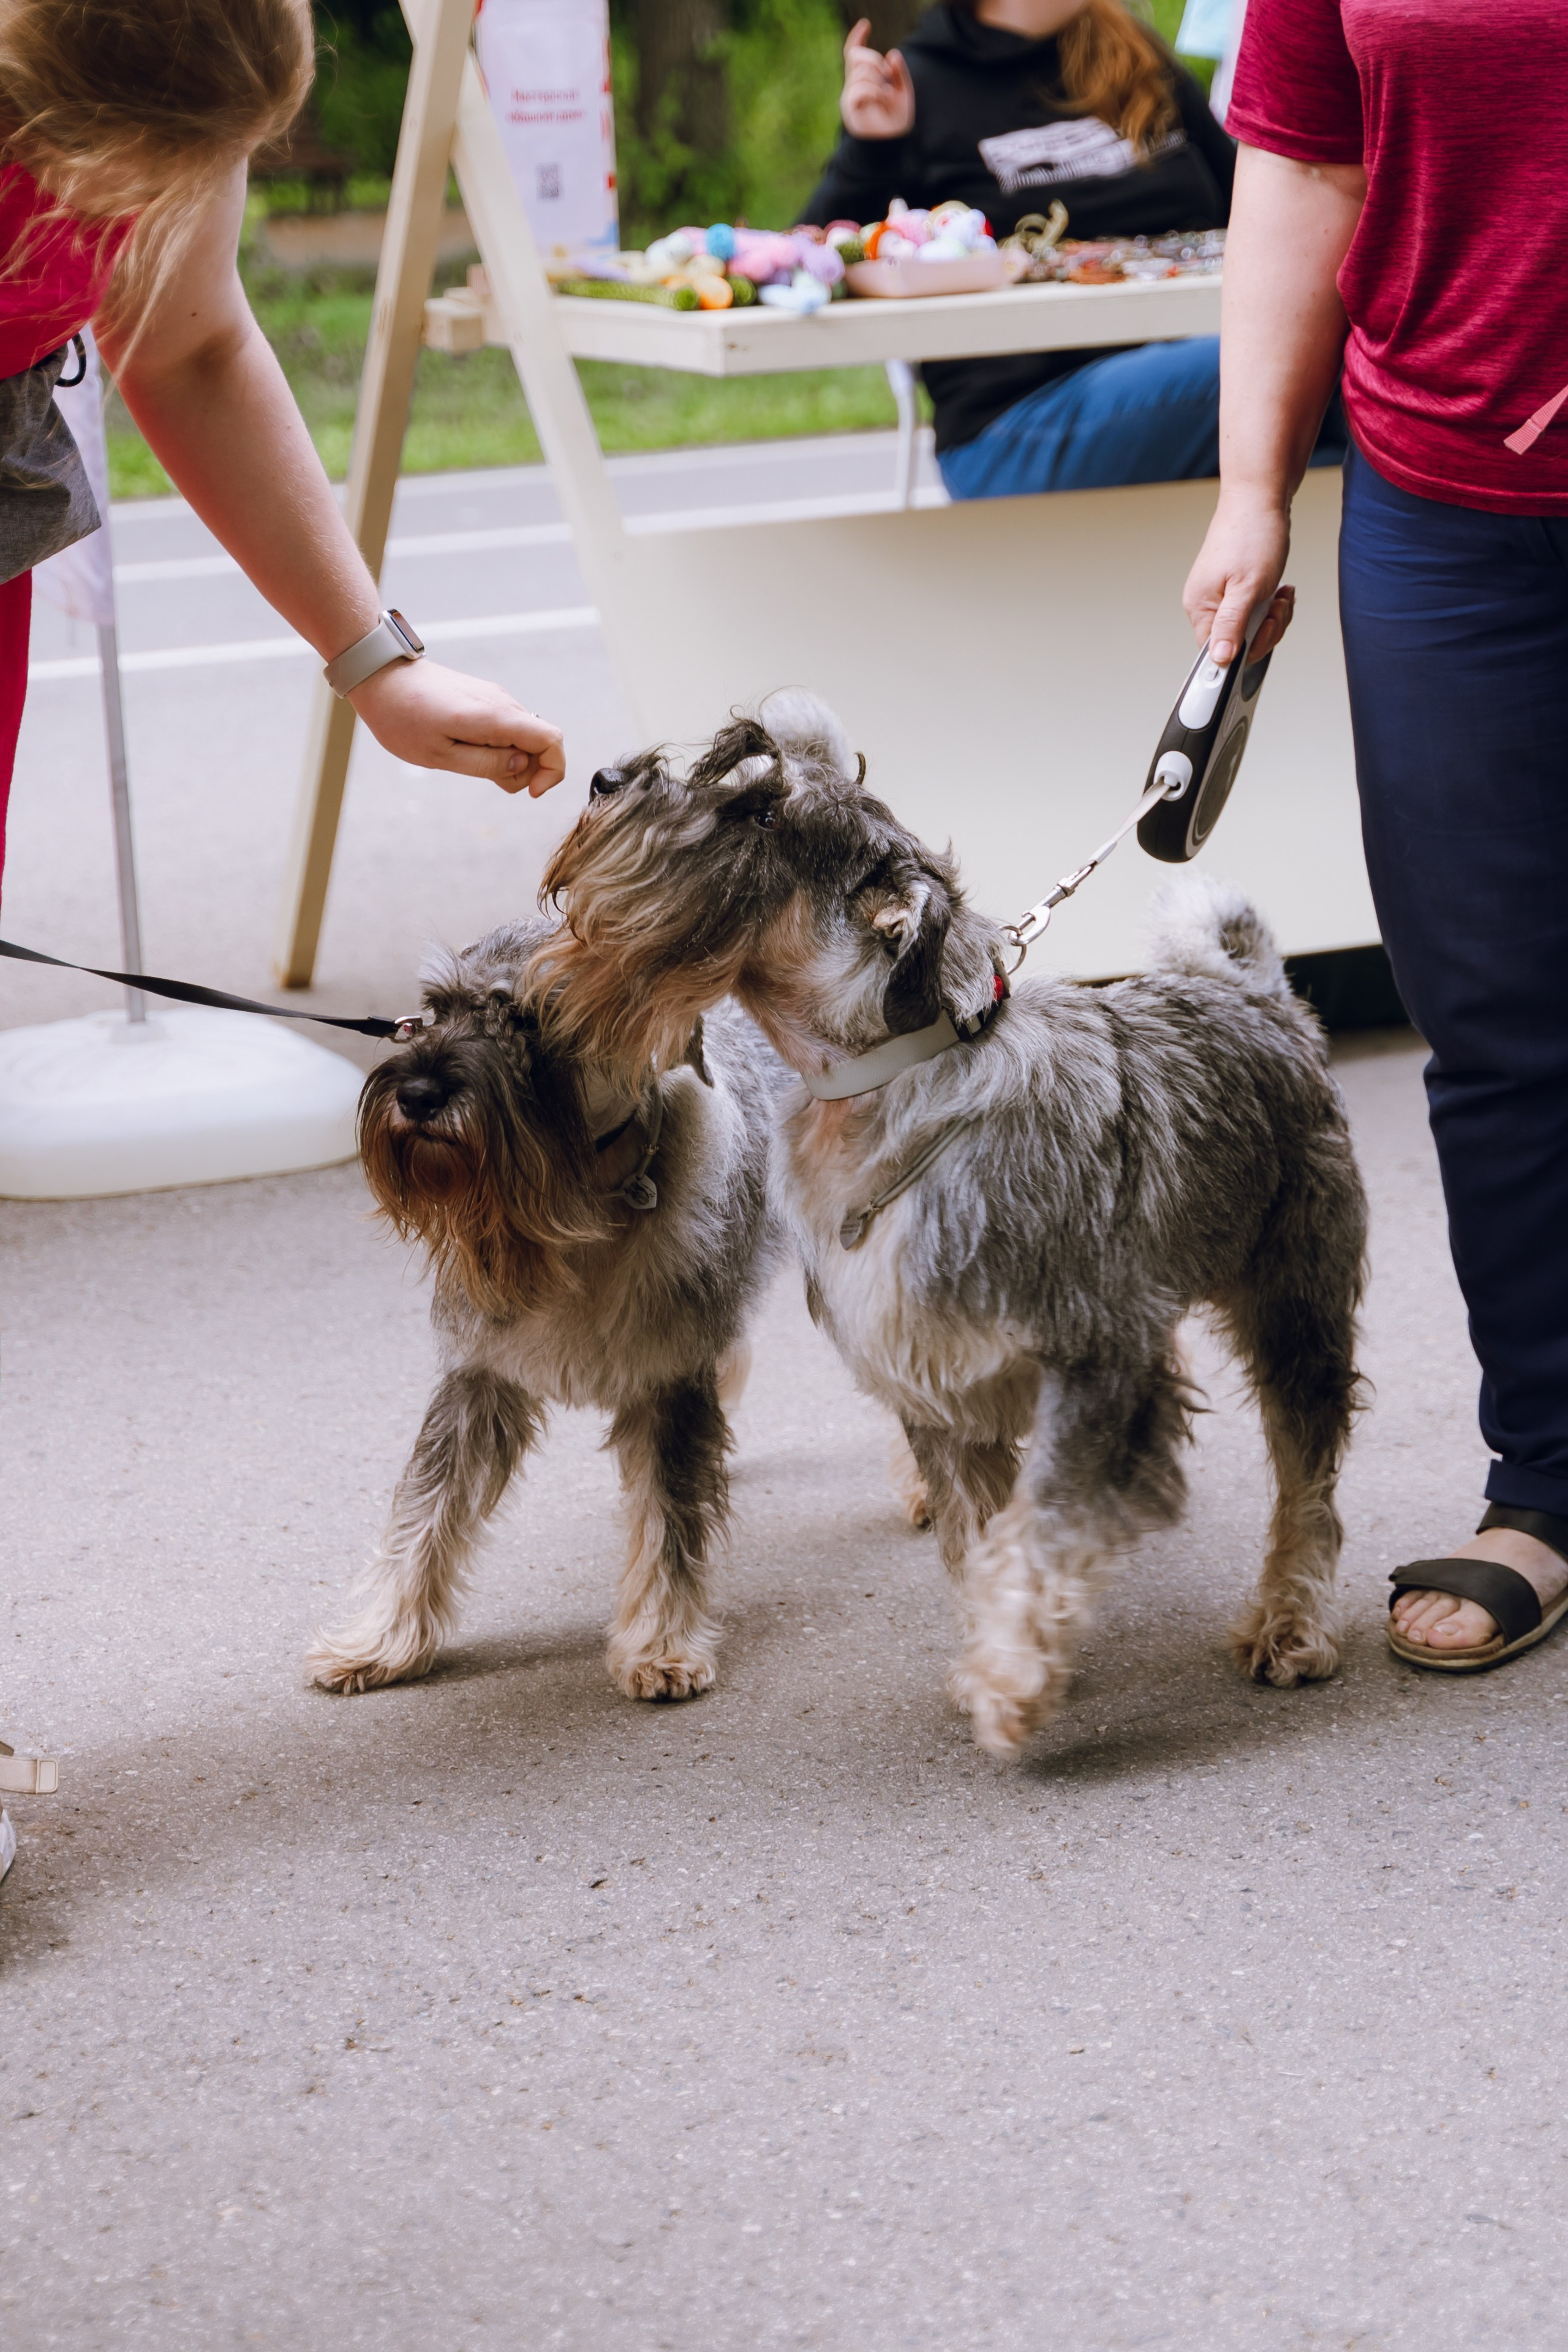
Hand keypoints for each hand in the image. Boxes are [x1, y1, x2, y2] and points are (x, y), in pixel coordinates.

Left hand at [348, 658, 565, 795]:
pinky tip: (466, 748)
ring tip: (467, 760)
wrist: (381, 677)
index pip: (552, 740)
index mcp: (494, 717)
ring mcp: (495, 698)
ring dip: (508, 759)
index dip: (552, 771)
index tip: (530, 792)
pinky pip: (507, 728)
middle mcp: (502, 703)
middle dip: (525, 771)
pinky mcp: (485, 698)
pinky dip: (498, 746)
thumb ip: (486, 764)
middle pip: (540, 743)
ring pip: (524, 737)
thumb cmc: (403, 717)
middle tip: (485, 777)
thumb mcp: (441, 755)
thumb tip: (522, 767)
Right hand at [841, 18, 914, 138]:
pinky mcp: (849, 107)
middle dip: (874, 59)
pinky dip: (874, 91)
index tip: (865, 24)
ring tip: (887, 96)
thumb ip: (898, 72)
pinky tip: (882, 99)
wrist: (892, 143)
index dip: (858, 37)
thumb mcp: (903, 90)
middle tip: (887, 75)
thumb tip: (892, 53)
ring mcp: (850, 95)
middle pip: (856, 56)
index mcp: (865, 79)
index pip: (855, 53)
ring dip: (878, 81)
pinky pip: (859, 88)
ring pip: (861, 72)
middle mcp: (854, 85)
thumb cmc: (896, 120)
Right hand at [1182, 492, 1294, 666]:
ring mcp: (1220, 596)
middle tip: (1276, 606)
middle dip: (1266, 630)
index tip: (1264, 629)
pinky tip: (1280, 590)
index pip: (1217, 652)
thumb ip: (1231, 626)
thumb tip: (1219, 659)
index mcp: (1200, 607)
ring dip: (1273, 617)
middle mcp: (1205, 604)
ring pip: (1250, 629)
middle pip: (1237, 643)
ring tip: (1281, 595)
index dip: (1246, 649)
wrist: (1259, 498)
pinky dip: (1272, 605)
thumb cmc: (1253, 535)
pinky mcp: (1235, 588)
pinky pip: (1255, 612)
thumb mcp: (1246, 588)